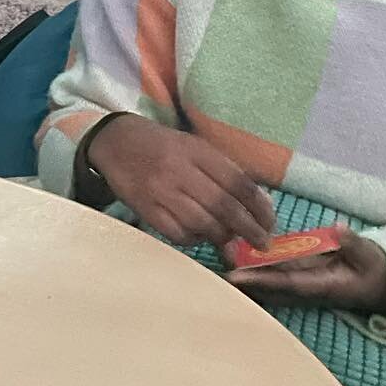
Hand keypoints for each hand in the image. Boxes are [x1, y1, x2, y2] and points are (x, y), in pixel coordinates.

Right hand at [85, 114, 273, 247]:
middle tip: (261, 242)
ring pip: (202, 223)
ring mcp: (160, 191)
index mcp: (198, 152)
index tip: (270, 222)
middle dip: (249, 229)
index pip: (239, 183)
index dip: (260, 207)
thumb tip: (255, 204)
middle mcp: (180, 171)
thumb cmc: (163, 146)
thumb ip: (222, 171)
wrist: (115, 142)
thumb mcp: (195, 147)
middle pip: (224, 206)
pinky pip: (177, 233)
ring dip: (222, 237)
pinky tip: (201, 237)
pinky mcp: (145, 209)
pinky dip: (195, 240)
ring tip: (231, 242)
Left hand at [226, 226, 385, 313]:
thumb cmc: (374, 270)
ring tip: (219, 252)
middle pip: (266, 284)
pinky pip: (272, 271)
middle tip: (216, 258)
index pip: (283, 281)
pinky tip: (235, 252)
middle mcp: (303, 288)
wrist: (379, 285)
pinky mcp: (298, 274)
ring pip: (265, 279)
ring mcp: (299, 282)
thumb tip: (338, 229)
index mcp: (319, 286)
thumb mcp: (368, 255)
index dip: (258, 279)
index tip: (234, 276)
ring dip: (243, 268)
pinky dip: (254, 264)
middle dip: (241, 274)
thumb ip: (352, 244)